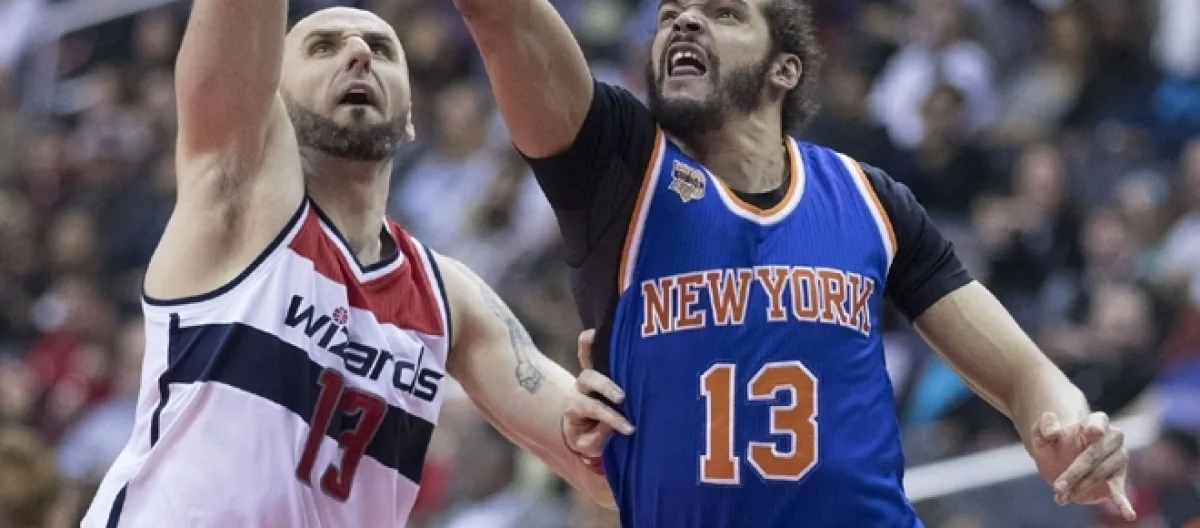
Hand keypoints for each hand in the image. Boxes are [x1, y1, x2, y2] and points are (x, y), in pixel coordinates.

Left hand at [562, 329, 633, 459]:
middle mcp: (577, 390)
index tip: (630, 428)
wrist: (578, 433)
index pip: (593, 409)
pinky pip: (586, 354)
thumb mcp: (592, 444)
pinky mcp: (593, 372)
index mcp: (574, 408)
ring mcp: (584, 380)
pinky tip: (593, 332)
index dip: (612, 418)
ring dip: (605, 364)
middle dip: (606, 387)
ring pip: (590, 366)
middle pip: (588, 380)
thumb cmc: (587, 439)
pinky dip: (588, 343)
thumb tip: (616, 420)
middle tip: (622, 398)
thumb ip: (602, 433)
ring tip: (621, 363)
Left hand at [1027, 411, 1135, 520]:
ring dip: (1080, 488)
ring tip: (1062, 498)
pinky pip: (1120, 491)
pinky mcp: (1118, 479)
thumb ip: (1045, 426)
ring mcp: (1118, 458)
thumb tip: (1054, 432)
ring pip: (1100, 475)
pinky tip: (1128, 514)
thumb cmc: (1053, 442)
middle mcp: (1113, 438)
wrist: (1060, 458)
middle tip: (1057, 487)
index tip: (1093, 433)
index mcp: (1096, 421)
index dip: (1095, 428)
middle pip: (1094, 455)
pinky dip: (1123, 503)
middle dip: (1074, 472)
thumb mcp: (1042, 432)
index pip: (1098, 422)